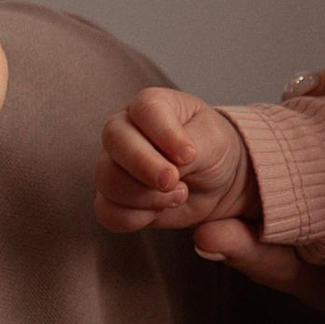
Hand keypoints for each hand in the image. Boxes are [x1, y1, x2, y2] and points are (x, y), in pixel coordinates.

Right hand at [96, 87, 256, 234]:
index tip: (189, 154)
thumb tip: (167, 171)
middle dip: (145, 166)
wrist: (216, 181)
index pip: (145, 109)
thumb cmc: (212, 149)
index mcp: (152, 105)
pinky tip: (159, 210)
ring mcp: (114, 164)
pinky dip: (135, 218)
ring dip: (146, 196)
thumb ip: (192, 146)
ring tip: (179, 193)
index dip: (165, 134)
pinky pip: (108, 212)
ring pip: (108, 179)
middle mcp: (126, 130)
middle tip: (173, 181)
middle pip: (114, 140)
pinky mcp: (114, 198)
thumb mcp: (214, 141)